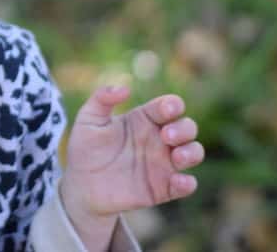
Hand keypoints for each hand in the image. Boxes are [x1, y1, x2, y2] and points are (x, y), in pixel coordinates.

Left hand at [60, 86, 203, 248]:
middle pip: (187, 127)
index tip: (167, 109)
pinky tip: (179, 182)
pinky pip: (185, 185)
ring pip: (194, 152)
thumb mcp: (88, 120)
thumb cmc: (86, 147)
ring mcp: (163, 163)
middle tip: (167, 135)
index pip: (168, 106)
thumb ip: (102, 99)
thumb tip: (124, 88)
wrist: (82, 184)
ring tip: (177, 156)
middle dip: (184, 128)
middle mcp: (159, 139)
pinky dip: (187, 183)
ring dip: (192, 152)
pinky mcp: (163, 187)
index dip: (172, 105)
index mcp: (144, 118)